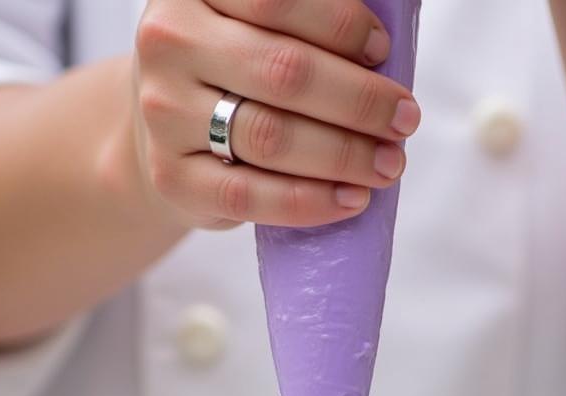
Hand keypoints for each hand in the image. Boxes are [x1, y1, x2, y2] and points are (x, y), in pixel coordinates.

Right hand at [132, 0, 420, 229]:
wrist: (161, 135)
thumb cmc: (229, 74)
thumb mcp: (250, 27)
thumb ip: (302, 24)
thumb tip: (386, 47)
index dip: (339, 24)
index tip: (382, 51)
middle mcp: (169, 43)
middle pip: (284, 72)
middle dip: (359, 101)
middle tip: (404, 120)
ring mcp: (164, 114)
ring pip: (271, 136)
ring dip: (344, 154)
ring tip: (388, 163)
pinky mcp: (173, 179)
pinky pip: (250, 196)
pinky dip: (310, 201)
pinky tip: (351, 199)